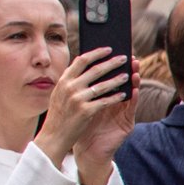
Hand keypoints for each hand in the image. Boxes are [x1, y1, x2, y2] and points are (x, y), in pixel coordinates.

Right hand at [37, 49, 133, 168]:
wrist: (54, 135)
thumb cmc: (60, 114)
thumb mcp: (60, 94)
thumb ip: (71, 82)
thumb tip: (85, 67)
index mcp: (63, 80)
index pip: (81, 61)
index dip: (96, 53)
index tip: (108, 49)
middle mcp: (69, 87)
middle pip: (95, 70)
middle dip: (112, 63)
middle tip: (125, 58)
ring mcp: (77, 98)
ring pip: (103, 85)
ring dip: (118, 79)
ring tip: (129, 75)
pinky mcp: (86, 111)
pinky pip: (105, 101)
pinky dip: (116, 97)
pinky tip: (125, 94)